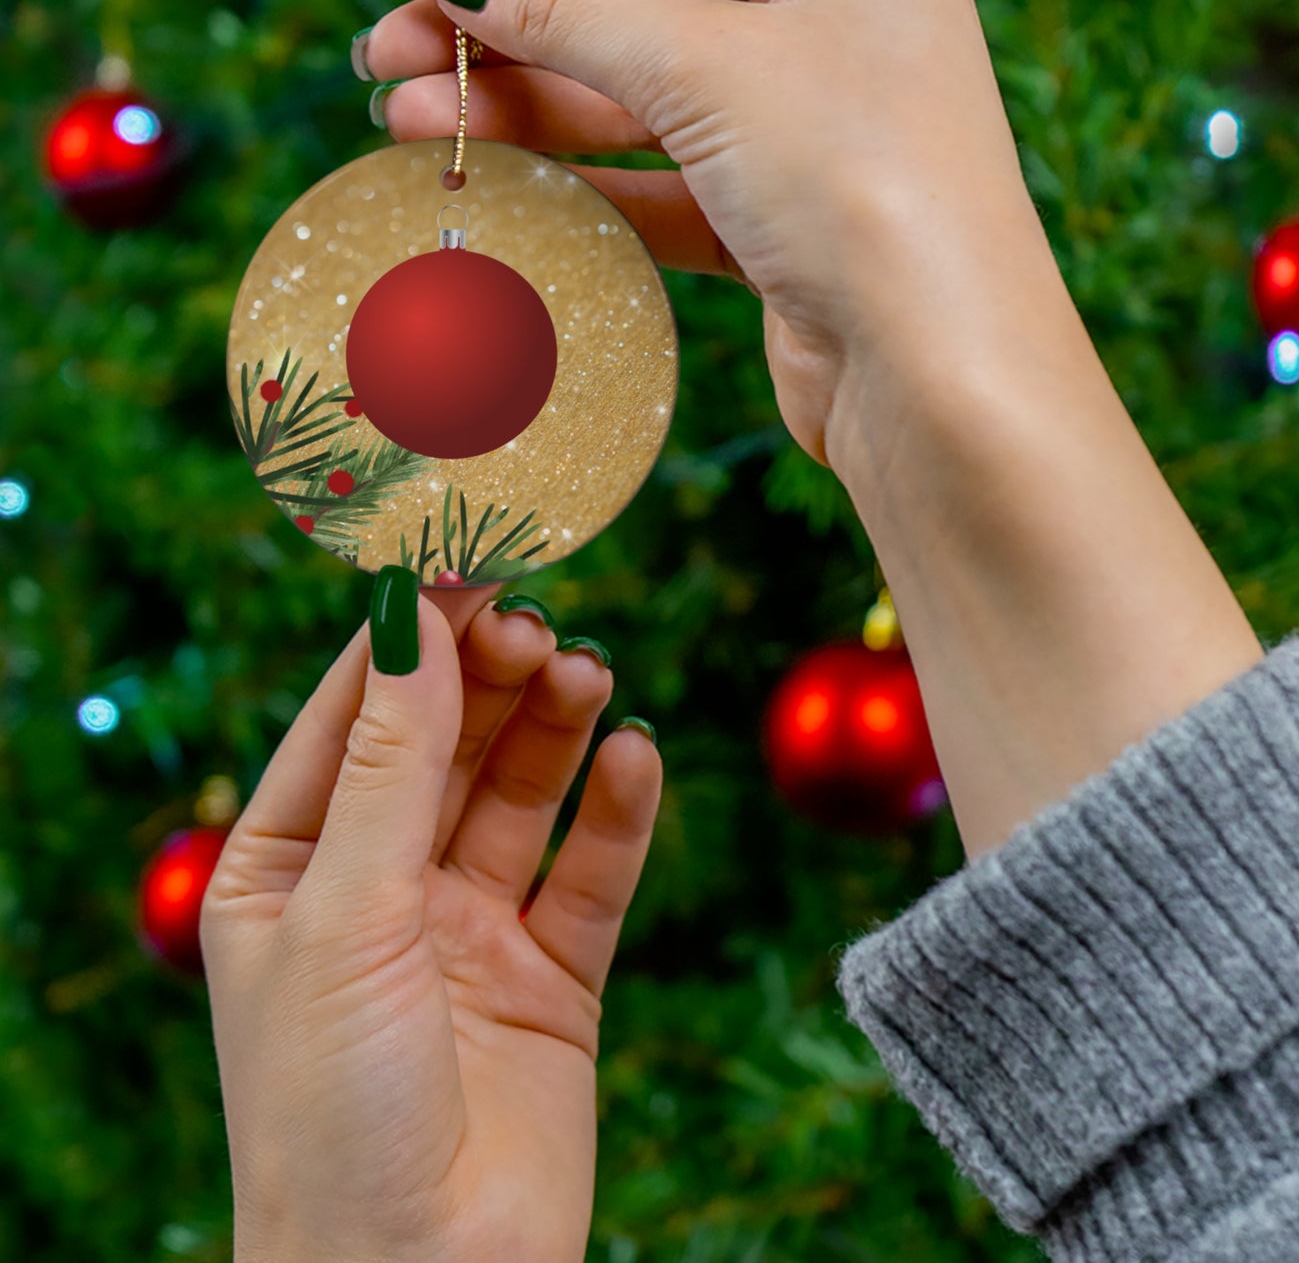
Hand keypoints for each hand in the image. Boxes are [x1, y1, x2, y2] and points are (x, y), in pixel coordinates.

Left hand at [201, 579, 661, 1262]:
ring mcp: (469, 932)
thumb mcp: (346, 914)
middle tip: (538, 623)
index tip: (465, 561)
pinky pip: (591, 873)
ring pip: (521, 796)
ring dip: (555, 729)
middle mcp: (380, 891)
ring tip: (588, 674)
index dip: (408, 640)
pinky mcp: (552, 978)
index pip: (352, 720)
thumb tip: (411, 616)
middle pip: (446, 745)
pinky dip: (617, 812)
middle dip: (489, 679)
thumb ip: (391, 764)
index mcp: (289, 871)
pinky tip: (636, 757)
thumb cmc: (331, 1111)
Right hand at [361, 0, 1053, 476]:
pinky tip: (493, 184)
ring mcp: (809, 133)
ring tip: (406, 124)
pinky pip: (662, 189)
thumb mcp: (707, 69)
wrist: (938, 379)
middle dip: (508, 36)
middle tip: (385, 59)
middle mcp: (834, 28)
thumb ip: (571, 11)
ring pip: (639, 107)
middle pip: (637, 13)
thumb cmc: (859, 186)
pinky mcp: (782, 227)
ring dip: (525, 115)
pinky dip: (580, 188)